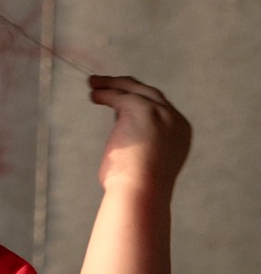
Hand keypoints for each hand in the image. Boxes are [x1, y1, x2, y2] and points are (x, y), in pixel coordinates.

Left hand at [88, 75, 190, 192]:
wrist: (141, 190)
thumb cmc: (137, 186)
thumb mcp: (145, 161)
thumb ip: (140, 142)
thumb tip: (120, 131)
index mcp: (179, 134)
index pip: (159, 109)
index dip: (139, 101)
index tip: (120, 98)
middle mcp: (174, 120)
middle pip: (150, 94)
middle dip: (127, 87)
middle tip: (106, 83)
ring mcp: (161, 113)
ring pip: (135, 90)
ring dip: (113, 84)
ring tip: (94, 82)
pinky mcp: (142, 110)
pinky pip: (120, 95)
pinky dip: (105, 93)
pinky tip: (93, 95)